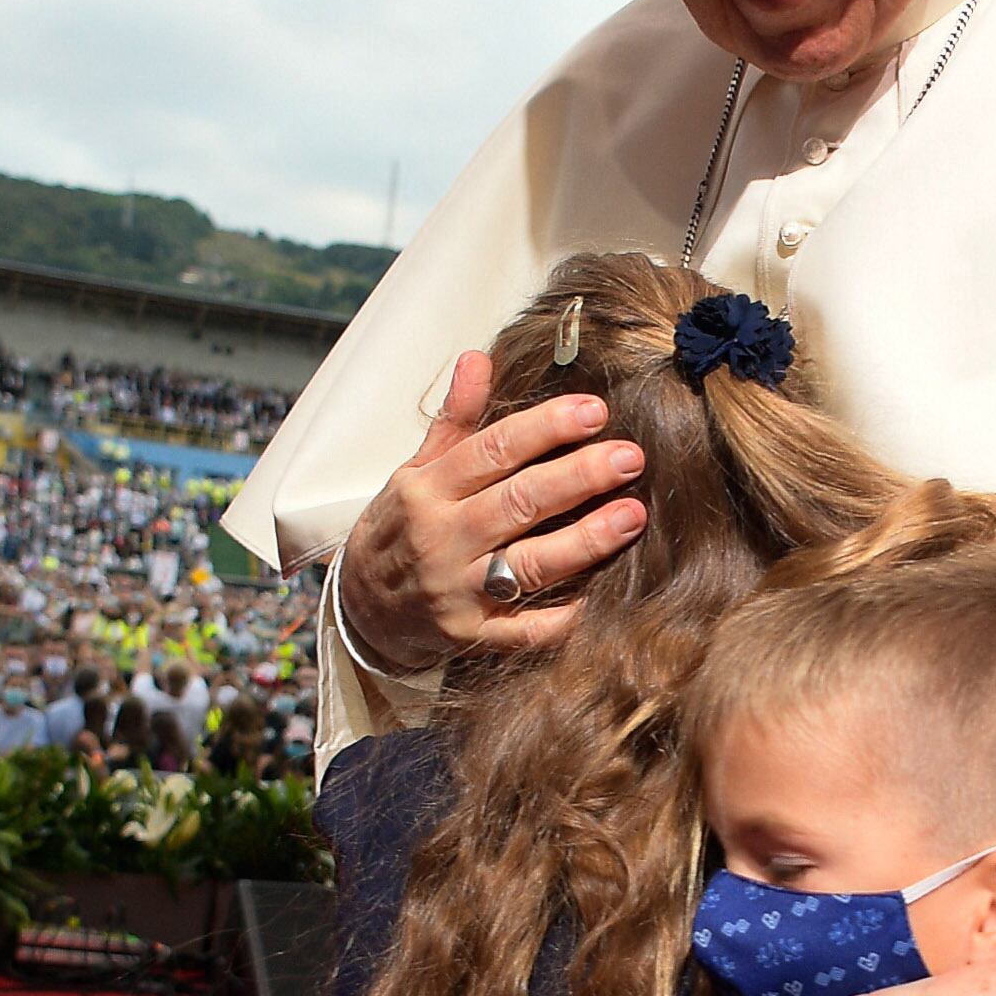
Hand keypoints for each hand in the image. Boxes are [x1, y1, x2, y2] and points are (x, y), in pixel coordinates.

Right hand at [331, 350, 647, 668]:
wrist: (362, 610)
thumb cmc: (403, 529)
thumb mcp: (416, 470)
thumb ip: (454, 420)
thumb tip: (478, 358)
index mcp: (428, 490)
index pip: (492, 451)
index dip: (545, 428)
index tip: (595, 411)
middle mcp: (440, 539)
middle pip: (517, 503)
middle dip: (577, 478)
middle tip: (629, 457)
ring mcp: (456, 592)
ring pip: (528, 564)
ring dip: (585, 540)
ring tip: (632, 515)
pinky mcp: (471, 637)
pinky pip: (525, 631)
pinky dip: (562, 618)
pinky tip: (602, 595)